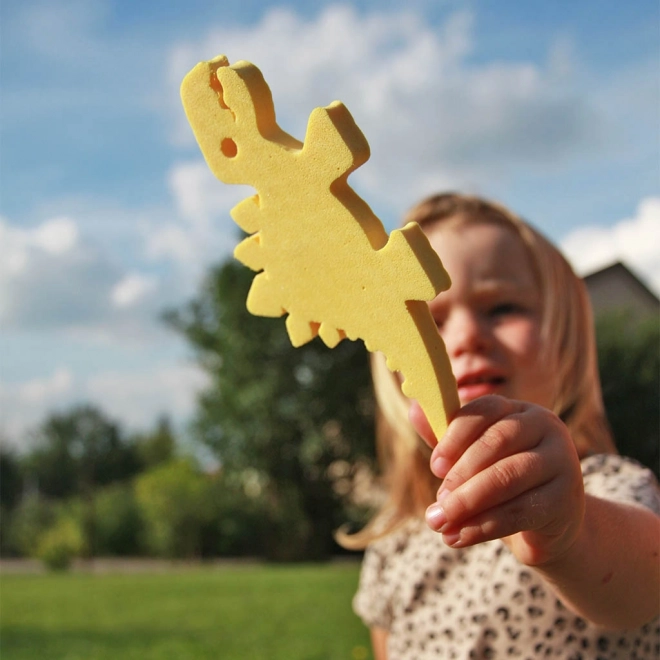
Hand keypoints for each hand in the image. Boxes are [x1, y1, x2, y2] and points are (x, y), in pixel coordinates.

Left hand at [412, 395, 585, 565]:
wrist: (546, 527)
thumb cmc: (500, 482)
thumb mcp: (470, 458)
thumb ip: (444, 436)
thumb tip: (414, 408)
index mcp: (519, 410)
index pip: (486, 410)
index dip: (456, 435)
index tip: (434, 466)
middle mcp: (546, 427)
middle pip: (497, 442)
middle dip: (460, 474)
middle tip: (436, 502)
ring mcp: (563, 462)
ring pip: (507, 477)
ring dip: (467, 503)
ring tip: (439, 523)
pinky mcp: (566, 500)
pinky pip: (519, 511)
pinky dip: (483, 526)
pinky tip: (458, 537)